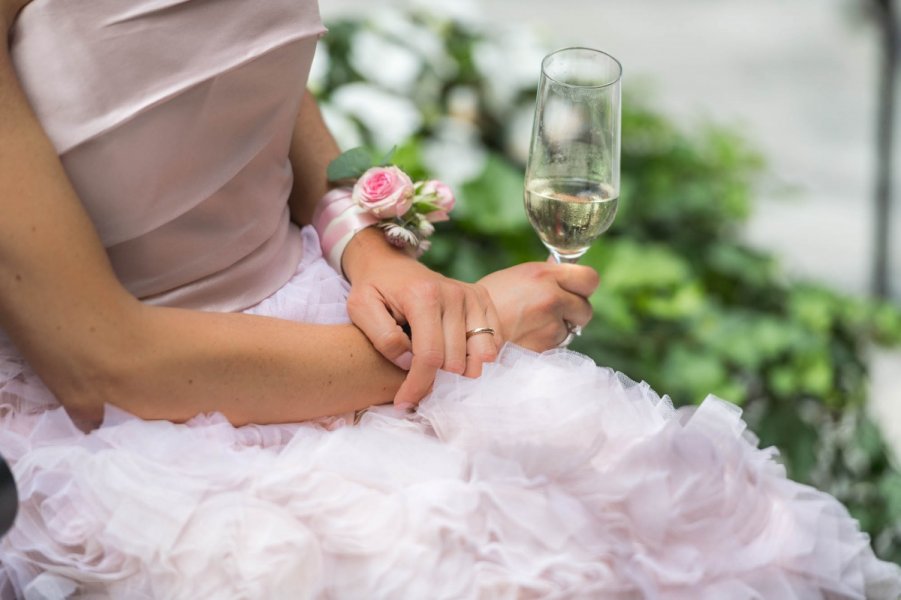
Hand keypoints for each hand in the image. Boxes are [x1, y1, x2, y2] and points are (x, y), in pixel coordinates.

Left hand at [343, 230, 502, 407]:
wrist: (389, 262)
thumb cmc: (373, 289)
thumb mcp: (360, 309)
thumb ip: (382, 338)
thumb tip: (408, 364)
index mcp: (423, 297)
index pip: (429, 355)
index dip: (418, 386)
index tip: (404, 403)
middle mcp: (454, 295)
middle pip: (455, 360)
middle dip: (435, 379)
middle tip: (416, 381)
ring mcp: (472, 296)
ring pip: (479, 355)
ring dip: (459, 370)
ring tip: (437, 369)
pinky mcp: (482, 299)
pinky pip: (493, 341)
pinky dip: (476, 356)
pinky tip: (456, 355)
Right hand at [478, 260, 598, 351]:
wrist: (467, 330)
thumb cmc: (488, 302)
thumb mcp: (518, 276)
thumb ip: (547, 277)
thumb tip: (567, 278)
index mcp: (544, 275)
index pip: (589, 278)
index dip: (584, 286)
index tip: (577, 290)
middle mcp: (551, 298)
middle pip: (586, 308)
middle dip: (574, 312)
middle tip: (555, 313)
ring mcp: (550, 325)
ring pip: (572, 330)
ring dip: (558, 330)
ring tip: (531, 327)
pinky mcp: (546, 348)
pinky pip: (558, 346)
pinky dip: (547, 344)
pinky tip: (527, 338)